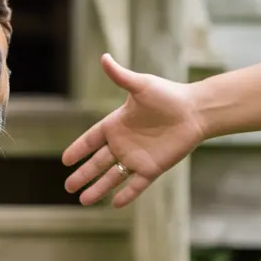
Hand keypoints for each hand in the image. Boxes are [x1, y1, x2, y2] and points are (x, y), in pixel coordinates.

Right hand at [63, 54, 207, 207]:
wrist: (195, 111)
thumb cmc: (168, 95)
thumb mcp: (141, 85)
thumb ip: (120, 76)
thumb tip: (104, 57)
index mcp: (116, 124)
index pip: (90, 140)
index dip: (78, 149)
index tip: (65, 160)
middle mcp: (123, 144)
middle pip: (97, 163)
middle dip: (82, 175)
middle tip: (67, 187)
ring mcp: (137, 157)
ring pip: (112, 177)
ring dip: (98, 188)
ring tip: (83, 201)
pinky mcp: (152, 168)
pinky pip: (136, 184)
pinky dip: (126, 194)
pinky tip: (115, 204)